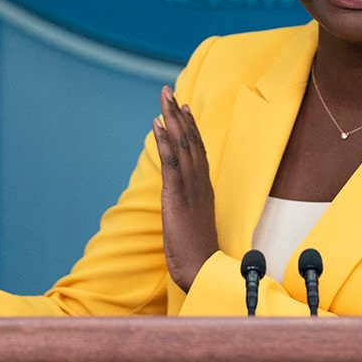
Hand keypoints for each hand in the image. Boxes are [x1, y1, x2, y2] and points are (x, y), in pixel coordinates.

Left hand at [153, 85, 217, 291]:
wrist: (202, 269)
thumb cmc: (199, 253)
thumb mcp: (194, 224)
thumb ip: (190, 207)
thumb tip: (182, 200)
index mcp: (204, 188)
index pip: (198, 150)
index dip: (191, 128)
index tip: (183, 108)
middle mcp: (199, 182)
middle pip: (191, 140)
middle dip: (179, 114)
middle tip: (170, 92)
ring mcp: (190, 187)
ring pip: (182, 145)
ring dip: (172, 119)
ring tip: (164, 97)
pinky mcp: (176, 195)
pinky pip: (171, 161)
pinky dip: (164, 140)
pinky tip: (157, 124)